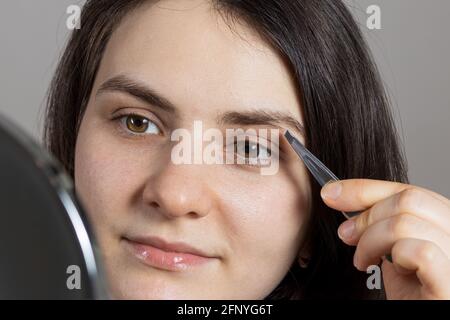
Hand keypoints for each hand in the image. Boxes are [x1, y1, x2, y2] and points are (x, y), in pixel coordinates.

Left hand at [321, 179, 449, 299]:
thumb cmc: (413, 292)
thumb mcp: (395, 247)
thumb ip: (384, 221)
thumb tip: (343, 194)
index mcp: (449, 221)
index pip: (409, 190)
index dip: (365, 189)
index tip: (331, 193)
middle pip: (408, 200)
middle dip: (366, 217)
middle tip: (347, 235)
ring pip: (406, 223)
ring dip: (371, 241)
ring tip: (363, 261)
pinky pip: (419, 252)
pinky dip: (396, 258)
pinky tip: (396, 272)